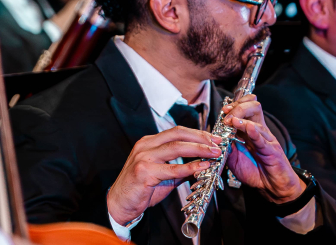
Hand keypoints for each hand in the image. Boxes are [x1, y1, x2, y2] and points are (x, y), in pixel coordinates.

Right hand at [107, 126, 222, 224]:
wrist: (119, 204)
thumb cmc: (140, 189)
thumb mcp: (163, 174)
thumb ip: (180, 168)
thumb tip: (202, 164)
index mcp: (149, 142)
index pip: (177, 131)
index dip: (197, 133)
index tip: (213, 138)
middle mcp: (145, 146)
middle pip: (178, 134)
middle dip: (200, 138)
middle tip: (216, 144)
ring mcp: (143, 158)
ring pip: (176, 148)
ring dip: (198, 150)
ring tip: (213, 154)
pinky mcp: (144, 172)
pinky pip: (171, 169)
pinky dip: (189, 167)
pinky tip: (201, 167)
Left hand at [224, 94, 305, 203]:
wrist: (271, 187)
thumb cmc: (254, 171)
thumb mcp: (234, 158)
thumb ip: (226, 147)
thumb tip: (214, 138)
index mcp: (250, 130)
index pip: (245, 108)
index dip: (234, 106)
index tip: (224, 109)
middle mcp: (259, 131)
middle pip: (253, 108)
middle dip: (238, 108)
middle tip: (227, 115)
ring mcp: (267, 140)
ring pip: (257, 122)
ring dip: (242, 119)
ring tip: (232, 120)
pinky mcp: (272, 151)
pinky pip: (263, 140)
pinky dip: (254, 133)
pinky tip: (248, 127)